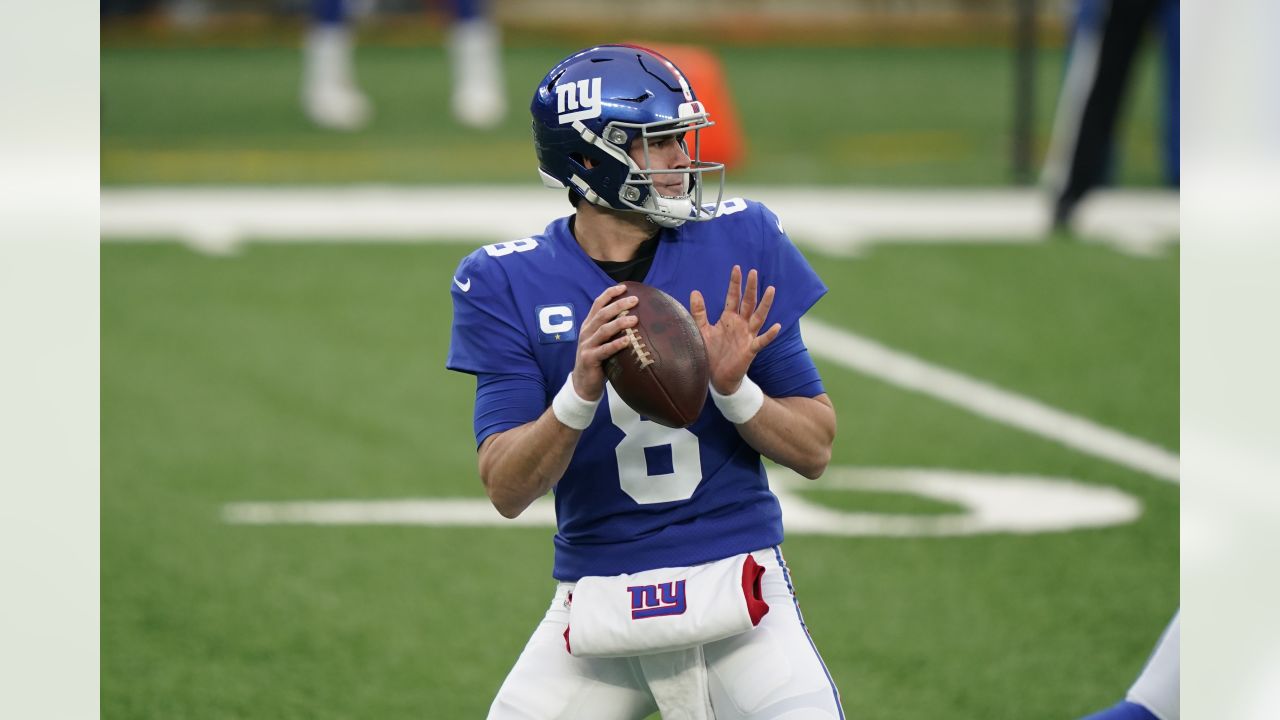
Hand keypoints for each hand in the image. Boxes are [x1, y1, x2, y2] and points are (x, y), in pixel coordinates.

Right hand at [572, 284, 638, 400]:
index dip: (609, 294)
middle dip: (619, 305)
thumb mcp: (602, 341)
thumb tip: (634, 316)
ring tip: (635, 319)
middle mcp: (586, 332)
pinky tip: (627, 341)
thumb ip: (611, 329)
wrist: (583, 383)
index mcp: (589, 325)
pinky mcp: (589, 359)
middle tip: (635, 300)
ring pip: (603, 330)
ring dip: (620, 323)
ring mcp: (587, 345)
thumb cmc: (598, 360)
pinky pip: (604, 350)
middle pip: (602, 314)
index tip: (624, 287)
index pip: (598, 304)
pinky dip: (616, 344)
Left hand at [690, 266, 781, 394]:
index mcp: (729, 318)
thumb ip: (699, 312)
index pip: (733, 297)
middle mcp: (740, 324)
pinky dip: (769, 335)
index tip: (737, 268)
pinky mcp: (750, 350)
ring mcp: (747, 336)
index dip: (735, 283)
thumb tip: (695, 291)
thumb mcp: (702, 329)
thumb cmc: (711, 352)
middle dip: (750, 288)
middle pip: (748, 303)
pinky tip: (777, 326)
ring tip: (771, 289)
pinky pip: (761, 341)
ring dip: (765, 304)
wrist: (716, 377)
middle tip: (753, 272)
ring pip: (758, 317)